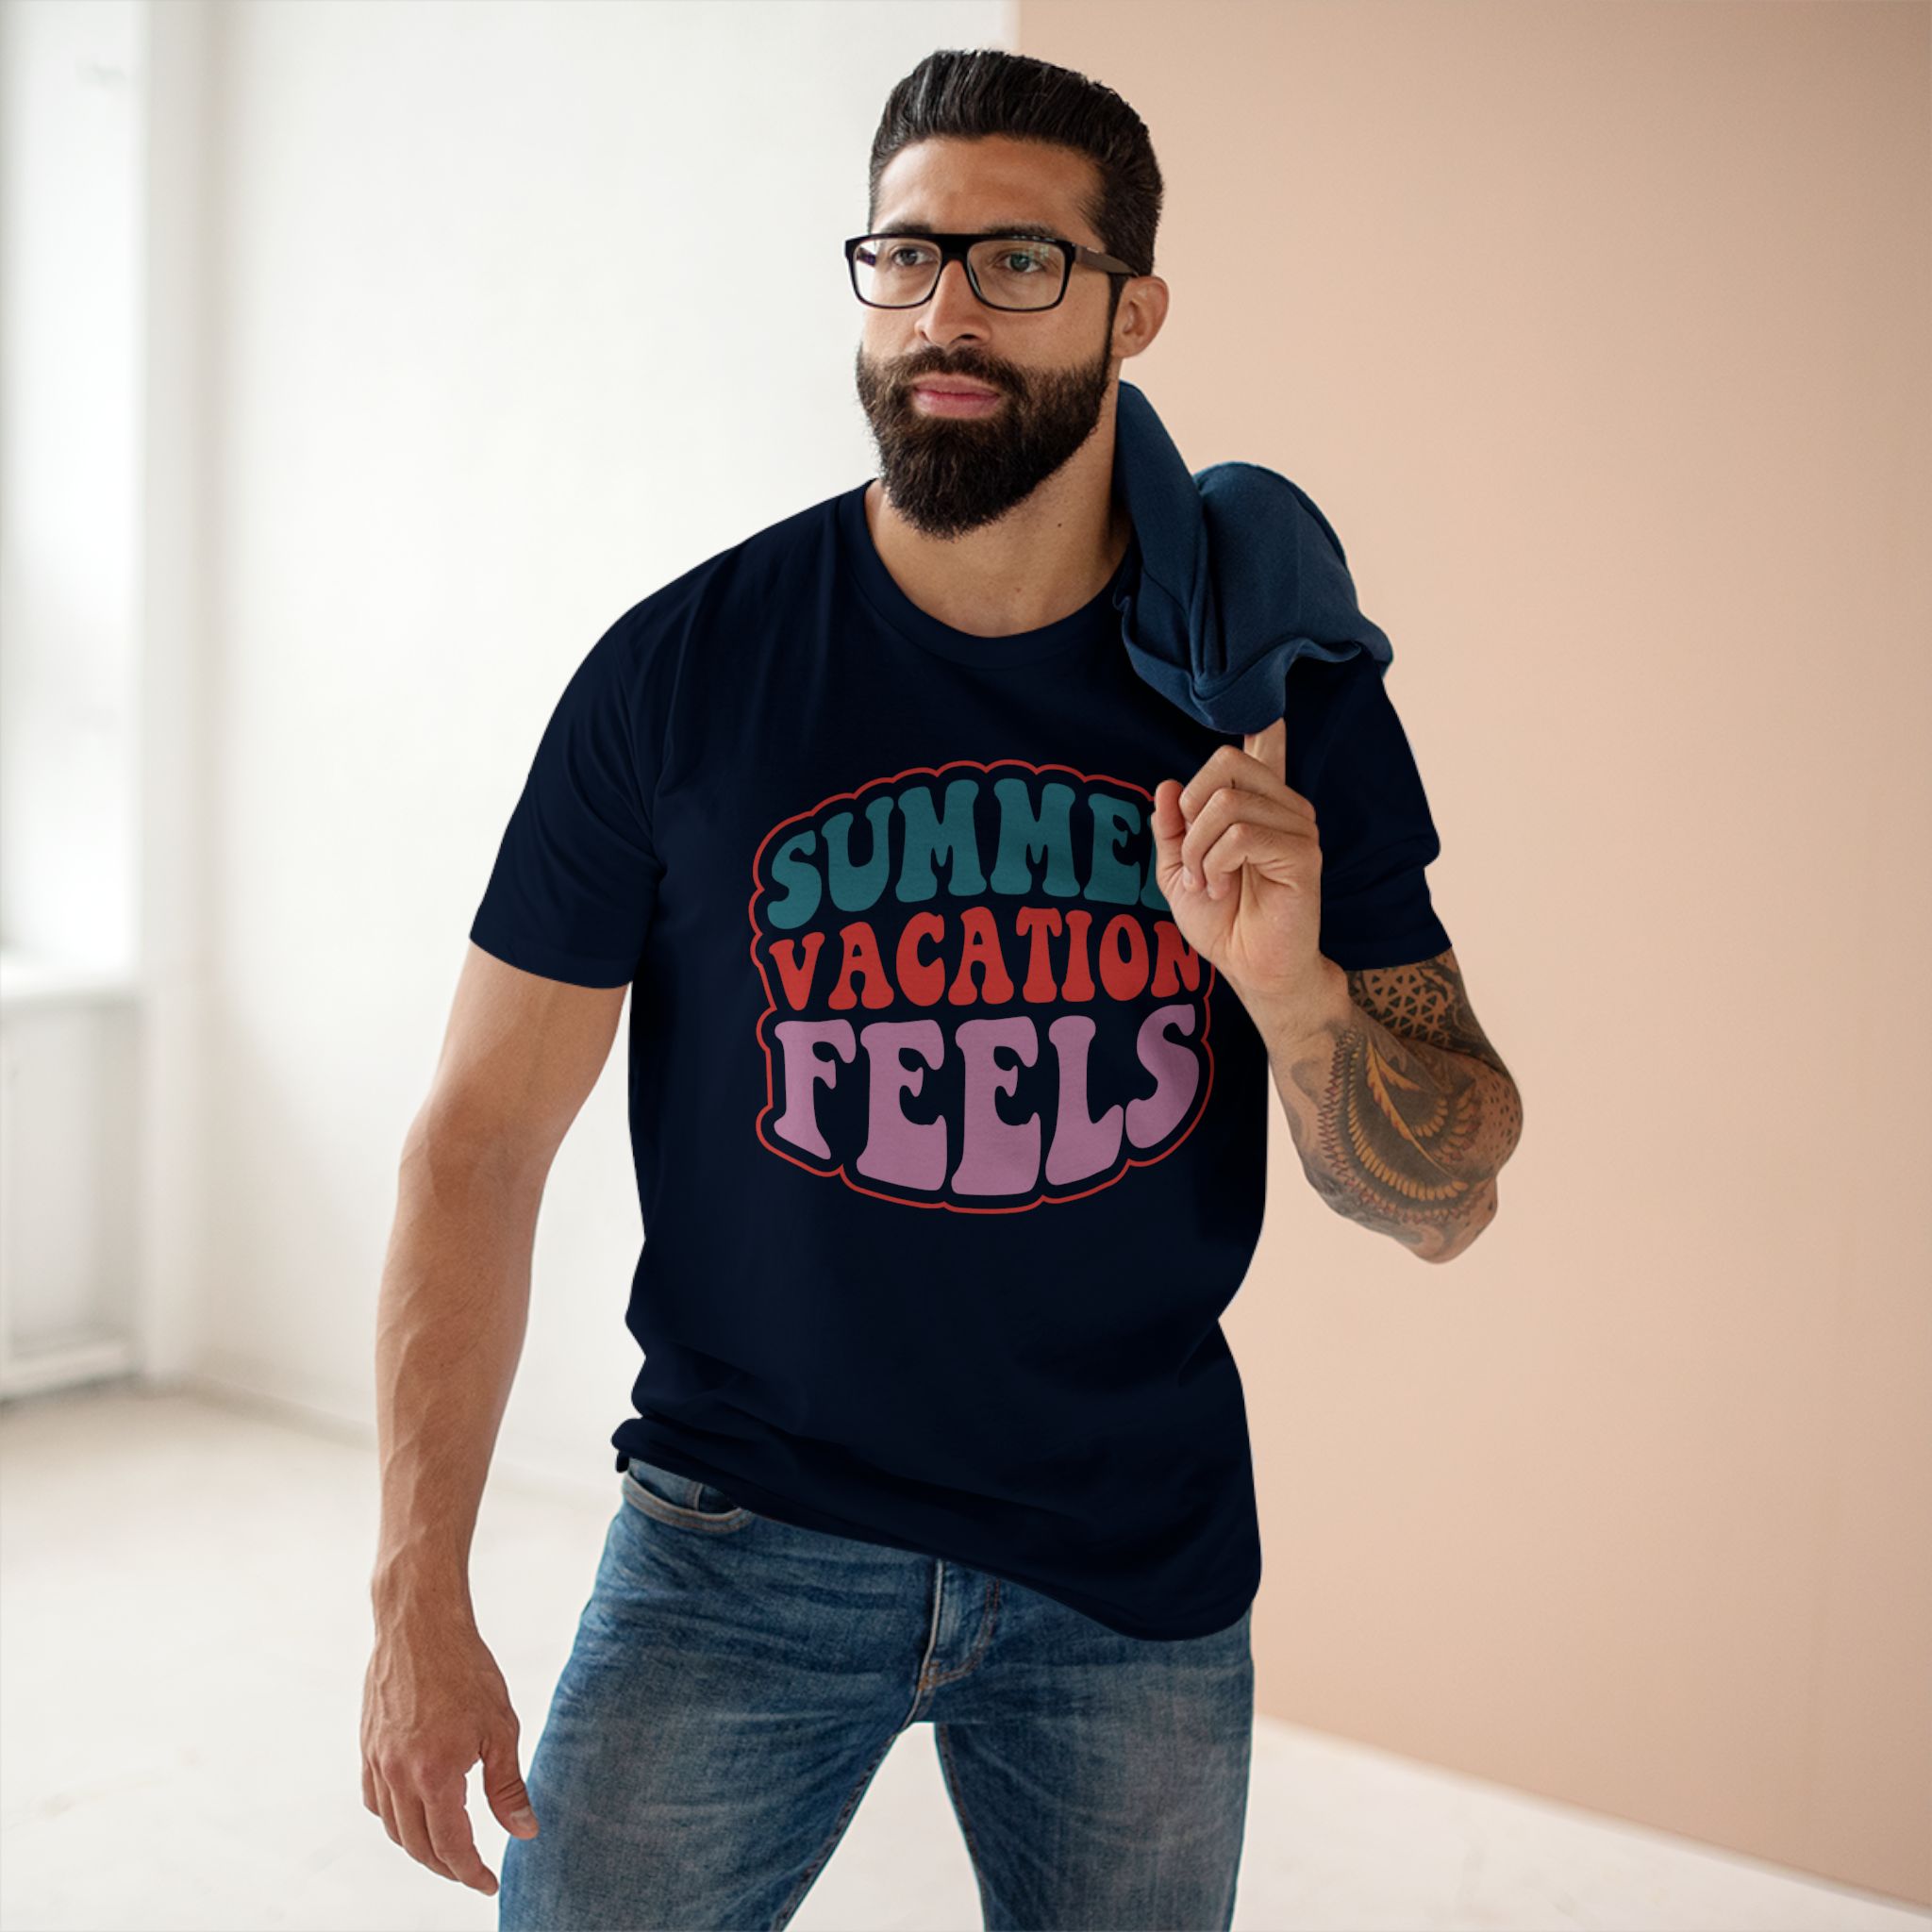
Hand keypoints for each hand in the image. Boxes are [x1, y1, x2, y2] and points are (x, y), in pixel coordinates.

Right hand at [361, 1608, 539, 1897]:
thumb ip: (507, 1787)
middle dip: (446, 1867)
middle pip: (417, 1846)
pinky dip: (394, 1818)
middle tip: (471, 1871)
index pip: (450, 1846)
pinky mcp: (367, 1747)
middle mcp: (397, 1776)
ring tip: (447, 1848)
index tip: (489, 1883)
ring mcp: (376, 1762)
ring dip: (418, 1846)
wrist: (420, 1625)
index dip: (470, 1873)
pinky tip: (413, 1812)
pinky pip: (374, 1801)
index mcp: (434, 1775)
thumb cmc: (466, 1669)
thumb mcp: (500, 1728)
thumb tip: (524, 1832)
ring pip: (392, 1827)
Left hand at [1150, 717, 1328, 1017]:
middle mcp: (1283, 807)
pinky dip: (1216, 864)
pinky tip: (1223, 888)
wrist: (1247, 967)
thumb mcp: (1180, 870)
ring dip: (1200, 850)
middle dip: (1191, 811)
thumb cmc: (1222, 921)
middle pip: (1226, 763)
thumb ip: (1172, 829)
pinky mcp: (1302, 852)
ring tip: (1209, 883)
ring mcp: (1297, 826)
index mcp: (1258, 805)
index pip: (1265, 748)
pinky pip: (1241, 835)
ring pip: (1226, 803)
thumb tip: (1168, 785)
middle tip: (1194, 857)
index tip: (1269, 713)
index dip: (1265, 725)